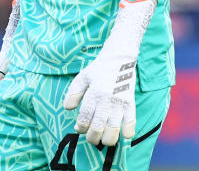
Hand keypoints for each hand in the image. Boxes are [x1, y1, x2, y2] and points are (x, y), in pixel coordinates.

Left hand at [62, 0, 155, 145]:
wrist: (120, 58)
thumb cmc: (99, 69)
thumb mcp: (83, 77)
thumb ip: (73, 92)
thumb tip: (67, 108)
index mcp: (93, 93)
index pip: (84, 117)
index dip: (80, 127)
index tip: (79, 128)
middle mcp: (106, 99)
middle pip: (97, 127)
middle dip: (92, 137)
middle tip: (91, 137)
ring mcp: (120, 102)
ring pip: (113, 129)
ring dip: (108, 140)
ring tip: (104, 140)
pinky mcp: (131, 103)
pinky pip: (131, 123)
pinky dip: (127, 133)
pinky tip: (123, 135)